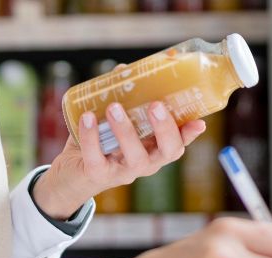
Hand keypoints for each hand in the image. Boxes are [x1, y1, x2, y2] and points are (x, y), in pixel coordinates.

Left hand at [33, 101, 205, 219]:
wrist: (72, 173)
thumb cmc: (101, 143)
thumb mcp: (117, 123)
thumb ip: (124, 100)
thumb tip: (124, 70)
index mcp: (155, 149)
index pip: (180, 141)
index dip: (191, 133)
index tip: (199, 121)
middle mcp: (147, 163)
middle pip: (168, 152)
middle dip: (165, 129)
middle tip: (156, 106)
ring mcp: (125, 172)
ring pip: (136, 157)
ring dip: (126, 131)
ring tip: (114, 107)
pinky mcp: (99, 174)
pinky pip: (97, 157)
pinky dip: (92, 137)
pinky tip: (87, 117)